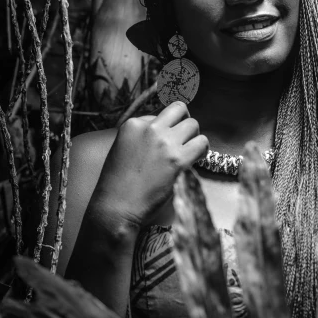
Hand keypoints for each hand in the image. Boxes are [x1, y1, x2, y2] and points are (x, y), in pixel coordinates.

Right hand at [91, 101, 207, 229]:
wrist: (116, 207)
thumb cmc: (117, 184)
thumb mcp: (122, 149)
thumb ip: (141, 137)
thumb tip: (165, 133)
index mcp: (132, 124)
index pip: (160, 115)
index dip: (165, 130)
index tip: (164, 143)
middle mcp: (150, 128)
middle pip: (180, 110)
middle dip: (184, 124)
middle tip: (184, 140)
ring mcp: (165, 143)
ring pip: (194, 124)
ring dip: (194, 138)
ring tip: (189, 153)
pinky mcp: (178, 160)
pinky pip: (202, 143)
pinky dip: (202, 151)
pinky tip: (195, 161)